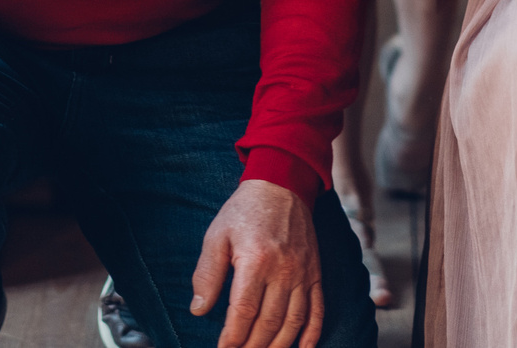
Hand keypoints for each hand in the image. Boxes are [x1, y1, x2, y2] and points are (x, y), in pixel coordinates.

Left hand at [191, 180, 323, 347]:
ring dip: (278, 346)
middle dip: (252, 346)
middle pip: (268, 322)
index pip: (244, 311)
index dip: (233, 337)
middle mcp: (283, 270)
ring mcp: (303, 273)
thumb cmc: (244, 211)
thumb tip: (199, 310)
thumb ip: (207, 274)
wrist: (282, 185)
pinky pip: (317, 309)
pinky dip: (312, 333)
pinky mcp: (315, 273)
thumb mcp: (217, 236)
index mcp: (256, 260)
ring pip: (293, 322)